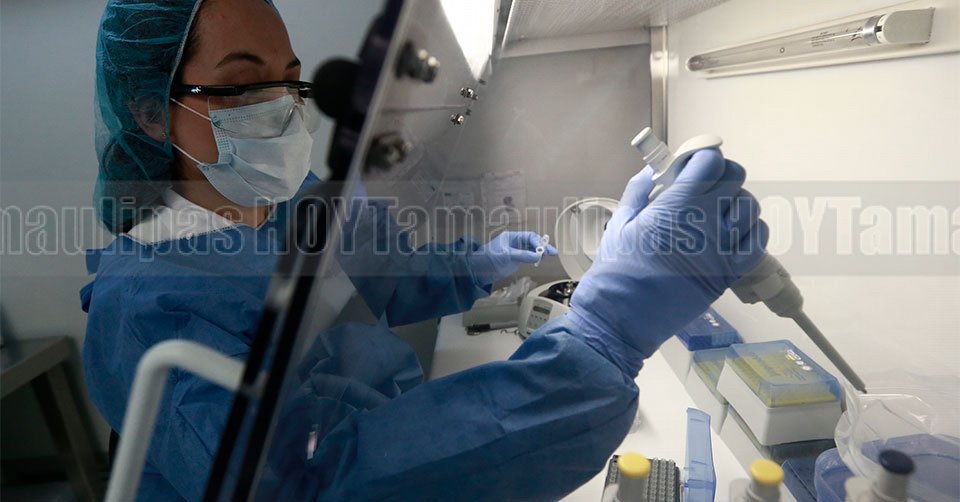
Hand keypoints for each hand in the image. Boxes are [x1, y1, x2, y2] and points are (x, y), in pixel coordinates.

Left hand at [468, 231, 557, 285]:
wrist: (479, 271)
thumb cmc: (488, 259)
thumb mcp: (506, 255)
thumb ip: (522, 255)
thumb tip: (536, 256)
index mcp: (512, 237)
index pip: (529, 237)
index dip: (537, 242)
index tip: (543, 250)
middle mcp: (515, 243)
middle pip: (532, 242)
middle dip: (542, 246)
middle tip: (552, 252)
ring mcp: (516, 251)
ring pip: (532, 249)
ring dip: (540, 252)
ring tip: (548, 255)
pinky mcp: (516, 259)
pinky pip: (528, 256)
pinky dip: (535, 258)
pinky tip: (540, 260)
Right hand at [565, 149, 767, 375]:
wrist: (623, 318)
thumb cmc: (616, 272)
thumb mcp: (620, 222)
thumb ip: (639, 191)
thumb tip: (653, 172)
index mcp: (677, 206)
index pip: (710, 162)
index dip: (703, 157)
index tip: (692, 163)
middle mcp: (706, 223)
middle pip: (735, 179)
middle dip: (721, 175)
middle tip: (704, 184)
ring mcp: (722, 249)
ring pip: (749, 208)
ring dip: (736, 203)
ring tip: (717, 211)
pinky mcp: (730, 274)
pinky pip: (758, 242)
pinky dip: (751, 231)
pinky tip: (732, 233)